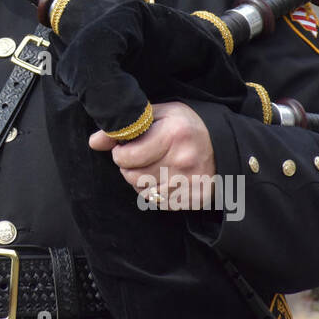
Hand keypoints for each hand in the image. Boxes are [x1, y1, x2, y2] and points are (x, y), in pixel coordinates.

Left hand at [89, 101, 215, 207]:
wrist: (224, 146)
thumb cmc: (186, 126)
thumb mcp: (159, 115)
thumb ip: (126, 125)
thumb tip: (94, 142)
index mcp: (173, 135)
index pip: (128, 157)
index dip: (119, 153)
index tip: (123, 148)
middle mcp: (183, 161)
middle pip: (133, 177)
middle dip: (128, 167)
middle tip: (137, 158)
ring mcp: (190, 183)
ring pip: (144, 192)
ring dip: (140, 181)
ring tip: (150, 167)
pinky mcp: (194, 199)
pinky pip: (159, 203)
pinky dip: (155, 192)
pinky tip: (163, 178)